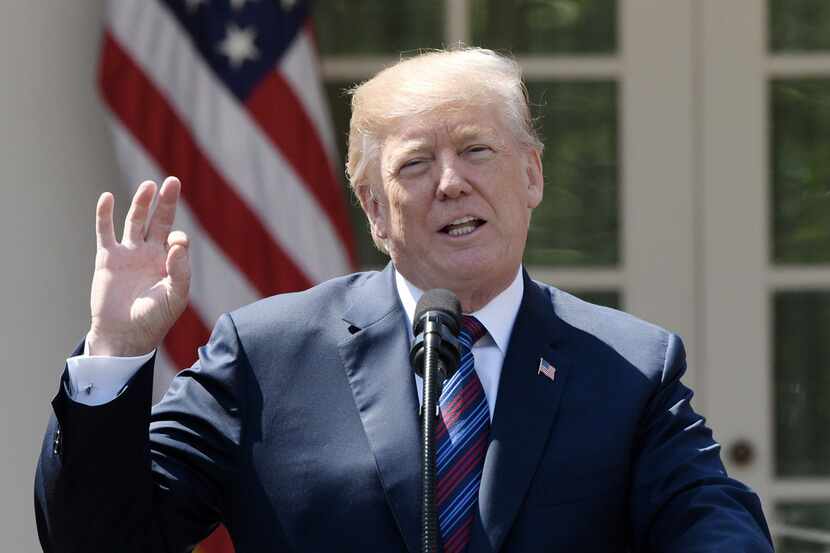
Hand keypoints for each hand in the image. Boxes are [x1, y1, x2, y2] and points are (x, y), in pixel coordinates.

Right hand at [87, 177, 190, 355]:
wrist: (124, 335)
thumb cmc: (154, 319)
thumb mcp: (175, 297)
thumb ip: (180, 271)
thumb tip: (178, 242)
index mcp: (169, 262)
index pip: (177, 238)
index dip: (178, 238)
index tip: (175, 245)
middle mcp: (150, 253)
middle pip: (159, 220)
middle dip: (166, 202)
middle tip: (173, 181)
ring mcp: (128, 254)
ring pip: (135, 221)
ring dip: (141, 203)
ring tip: (149, 186)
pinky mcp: (108, 258)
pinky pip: (105, 232)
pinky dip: (104, 214)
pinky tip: (106, 197)